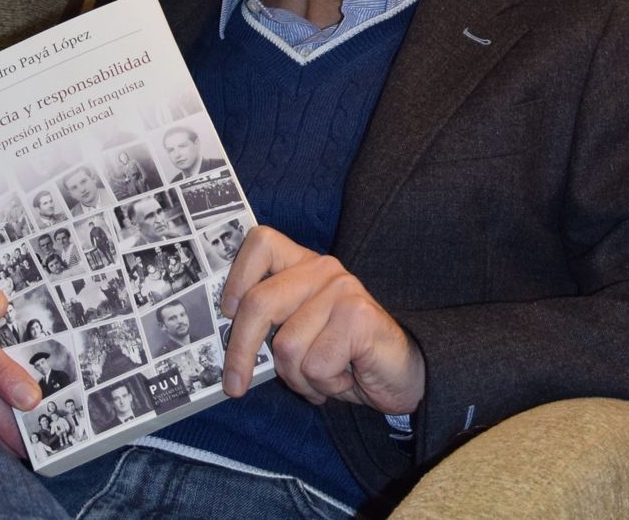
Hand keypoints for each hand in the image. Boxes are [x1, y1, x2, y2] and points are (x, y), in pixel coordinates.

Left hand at [220, 226, 424, 414]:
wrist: (404, 375)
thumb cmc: (345, 357)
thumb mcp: (299, 336)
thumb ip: (270, 326)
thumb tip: (224, 342)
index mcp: (303, 265)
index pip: (261, 243)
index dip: (236, 276)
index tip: (227, 312)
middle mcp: (322, 269)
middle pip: (260, 302)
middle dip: (240, 351)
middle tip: (234, 386)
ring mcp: (342, 289)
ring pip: (287, 346)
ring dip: (300, 377)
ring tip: (323, 376)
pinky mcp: (358, 316)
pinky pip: (315, 364)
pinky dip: (325, 384)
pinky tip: (345, 377)